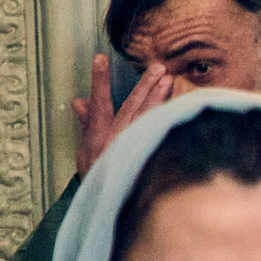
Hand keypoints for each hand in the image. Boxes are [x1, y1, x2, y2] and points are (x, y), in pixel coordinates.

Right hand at [71, 54, 176, 175]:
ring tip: (169, 79)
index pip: (99, 103)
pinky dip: (170, 119)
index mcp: (99, 136)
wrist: (110, 203)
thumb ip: (87, 123)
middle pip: (132, 107)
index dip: (99, 80)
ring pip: (149, 118)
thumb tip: (79, 101)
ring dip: (159, 97)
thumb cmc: (98, 174)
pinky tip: (181, 107)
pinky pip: (161, 134)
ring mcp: (134, 148)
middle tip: (157, 66)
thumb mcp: (86, 150)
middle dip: (145, 85)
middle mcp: (117, 139)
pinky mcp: (149, 156)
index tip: (100, 58)